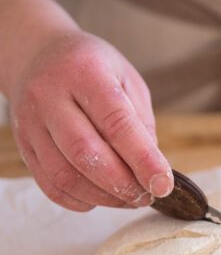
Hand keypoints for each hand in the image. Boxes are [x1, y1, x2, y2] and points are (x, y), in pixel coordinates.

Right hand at [9, 30, 173, 211]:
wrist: (37, 54)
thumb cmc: (91, 67)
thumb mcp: (126, 79)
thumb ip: (140, 122)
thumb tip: (151, 170)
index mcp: (85, 72)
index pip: (116, 123)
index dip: (142, 159)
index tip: (163, 185)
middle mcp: (50, 95)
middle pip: (85, 154)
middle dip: (122, 185)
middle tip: (147, 196)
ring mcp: (31, 122)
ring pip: (65, 175)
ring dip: (103, 197)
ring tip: (129, 199)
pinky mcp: (23, 145)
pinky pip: (50, 185)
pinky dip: (80, 200)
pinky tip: (101, 197)